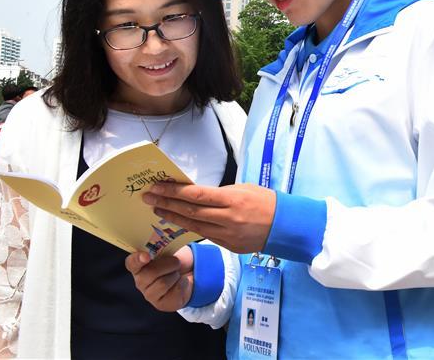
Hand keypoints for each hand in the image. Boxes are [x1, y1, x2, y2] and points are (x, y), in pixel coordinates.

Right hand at [125, 246, 193, 311]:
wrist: (186, 278)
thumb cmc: (172, 262)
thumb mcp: (167, 251)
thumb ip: (160, 247)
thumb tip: (164, 240)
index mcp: (139, 265)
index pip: (132, 263)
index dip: (137, 259)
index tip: (147, 256)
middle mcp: (140, 281)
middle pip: (151, 273)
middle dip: (169, 264)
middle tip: (176, 262)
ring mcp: (149, 294)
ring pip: (163, 283)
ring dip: (175, 275)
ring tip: (176, 274)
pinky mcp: (161, 304)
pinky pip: (174, 291)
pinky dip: (182, 283)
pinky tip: (180, 283)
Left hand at [143, 183, 275, 252]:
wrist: (286, 225)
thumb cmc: (265, 201)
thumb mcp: (244, 189)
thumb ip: (220, 193)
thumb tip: (196, 194)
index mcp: (232, 200)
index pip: (196, 195)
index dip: (173, 192)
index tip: (157, 187)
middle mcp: (228, 219)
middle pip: (190, 212)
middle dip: (166, 204)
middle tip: (148, 198)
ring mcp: (227, 235)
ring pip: (193, 226)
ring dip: (172, 218)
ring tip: (157, 210)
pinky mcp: (229, 246)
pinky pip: (205, 236)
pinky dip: (189, 228)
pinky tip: (177, 223)